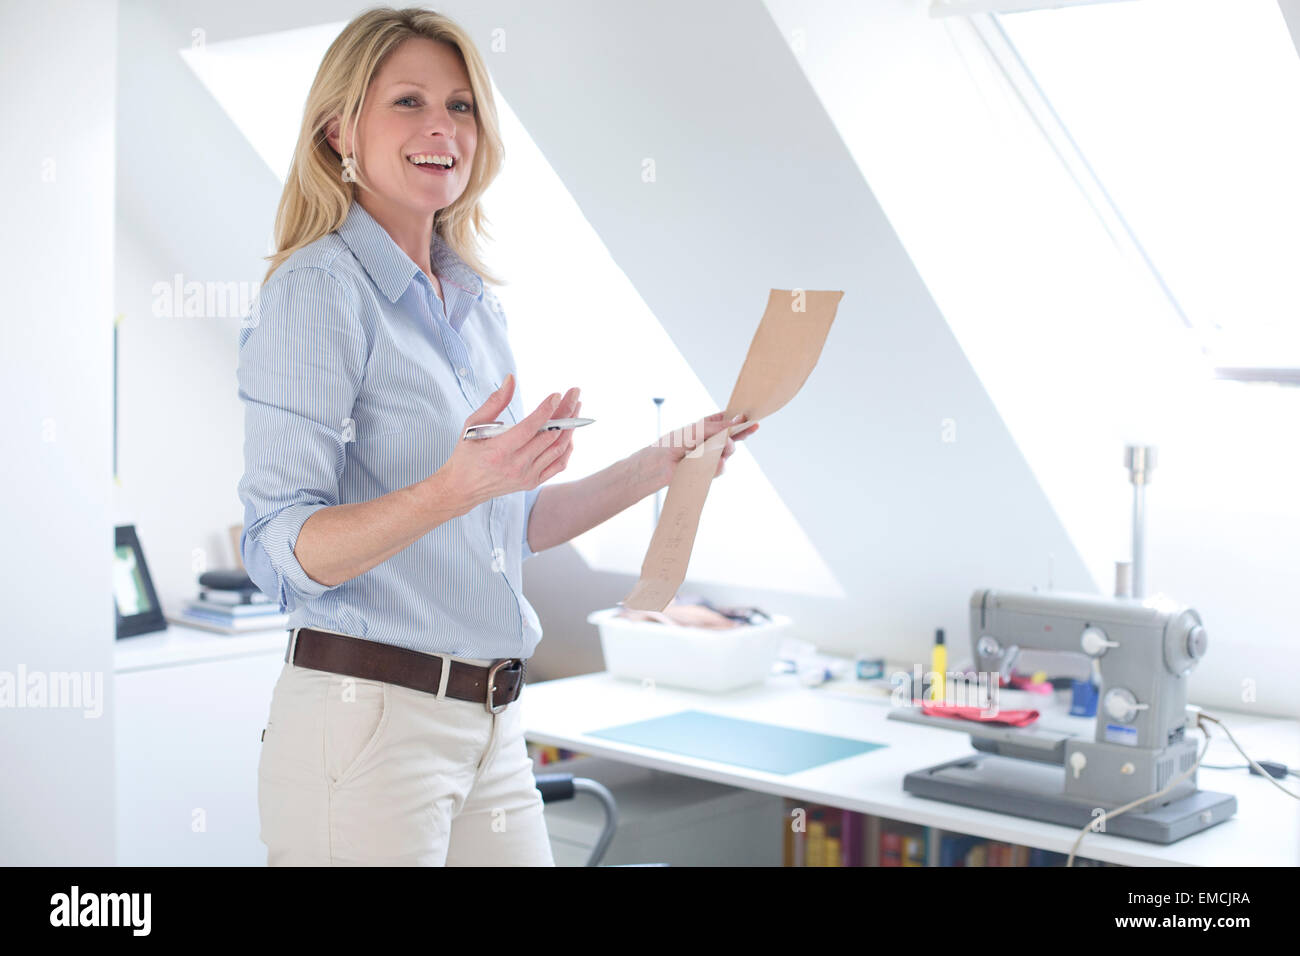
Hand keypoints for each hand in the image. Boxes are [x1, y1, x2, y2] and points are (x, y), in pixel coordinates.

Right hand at [438, 374, 581, 512]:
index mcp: (499, 451)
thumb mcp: (472, 424)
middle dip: (566, 412)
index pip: (530, 428)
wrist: (463, 488)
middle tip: (574, 393)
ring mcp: (526, 476)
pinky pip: (558, 464)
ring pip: (558, 449)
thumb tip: (511, 379)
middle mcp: (516, 466)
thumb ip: (494, 401)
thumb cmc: (466, 453)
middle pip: (550, 435)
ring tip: (576, 407)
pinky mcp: (532, 482)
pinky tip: (570, 432)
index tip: (557, 394)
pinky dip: (567, 447)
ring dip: (571, 427)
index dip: (546, 410)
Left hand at [646, 411, 758, 483]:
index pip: (728, 421)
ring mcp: (712, 455)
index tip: (751, 418)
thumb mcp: (697, 429)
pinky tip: (706, 462)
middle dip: (741, 433)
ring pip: (730, 451)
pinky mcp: (710, 469)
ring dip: (725, 448)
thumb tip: (738, 420)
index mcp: (708, 426)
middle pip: (734, 436)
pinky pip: (721, 466)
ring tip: (713, 448)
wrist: (661, 464)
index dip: (740, 420)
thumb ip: (718, 426)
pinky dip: (716, 464)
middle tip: (750, 428)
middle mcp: (712, 440)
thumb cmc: (674, 442)